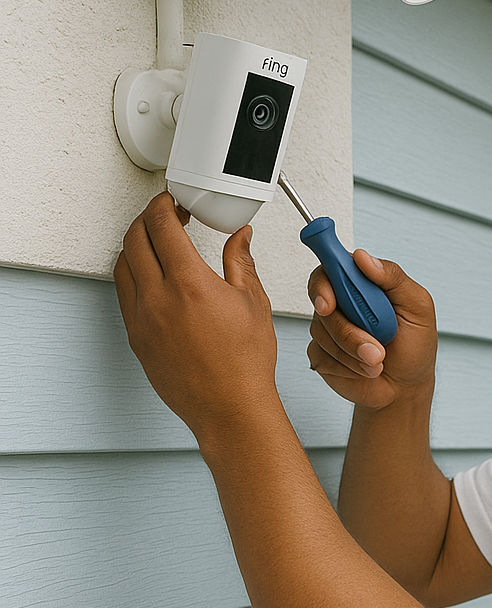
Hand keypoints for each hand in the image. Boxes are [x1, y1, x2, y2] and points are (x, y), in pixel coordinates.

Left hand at [114, 192, 280, 444]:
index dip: (164, 205)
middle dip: (148, 219)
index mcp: (189, 284)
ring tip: (156, 244)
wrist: (230, 405)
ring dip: (135, 245)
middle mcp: (158, 299)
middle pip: (134, 239)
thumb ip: (241, 261)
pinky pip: (124, 294)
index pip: (161, 226)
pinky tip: (151, 276)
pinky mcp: (135, 337)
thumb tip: (240, 237)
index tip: (173, 202)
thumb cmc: (245, 363)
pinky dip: (133, 274)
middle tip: (166, 216)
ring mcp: (142, 319)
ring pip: (122, 265)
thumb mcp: (253, 301)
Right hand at [307, 250, 436, 408]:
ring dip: (354, 352)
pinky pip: (321, 355)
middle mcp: (342, 303)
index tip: (330, 303)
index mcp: (363, 284)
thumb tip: (363, 258)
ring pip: (322, 332)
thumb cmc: (415, 346)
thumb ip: (394, 277)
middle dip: (347, 330)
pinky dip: (348, 366)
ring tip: (379, 360)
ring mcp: (329, 328)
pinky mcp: (322, 353)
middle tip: (374, 347)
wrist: (406, 387)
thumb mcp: (418, 307)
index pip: (331, 268)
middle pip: (322, 302)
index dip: (324, 283)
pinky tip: (364, 368)